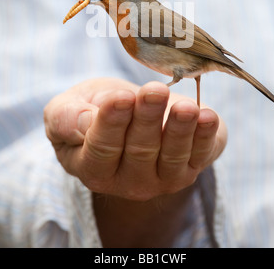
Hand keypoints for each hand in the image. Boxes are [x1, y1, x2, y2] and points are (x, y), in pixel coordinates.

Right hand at [44, 78, 226, 200]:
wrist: (128, 113)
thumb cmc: (92, 108)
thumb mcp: (67, 108)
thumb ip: (66, 118)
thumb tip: (86, 123)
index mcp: (91, 167)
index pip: (101, 148)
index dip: (111, 123)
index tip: (121, 97)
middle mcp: (127, 181)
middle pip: (139, 151)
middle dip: (147, 119)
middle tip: (154, 91)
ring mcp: (160, 179)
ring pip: (172, 156)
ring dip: (180, 129)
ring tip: (186, 107)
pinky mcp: (187, 168)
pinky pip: (199, 155)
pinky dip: (205, 136)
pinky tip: (208, 117)